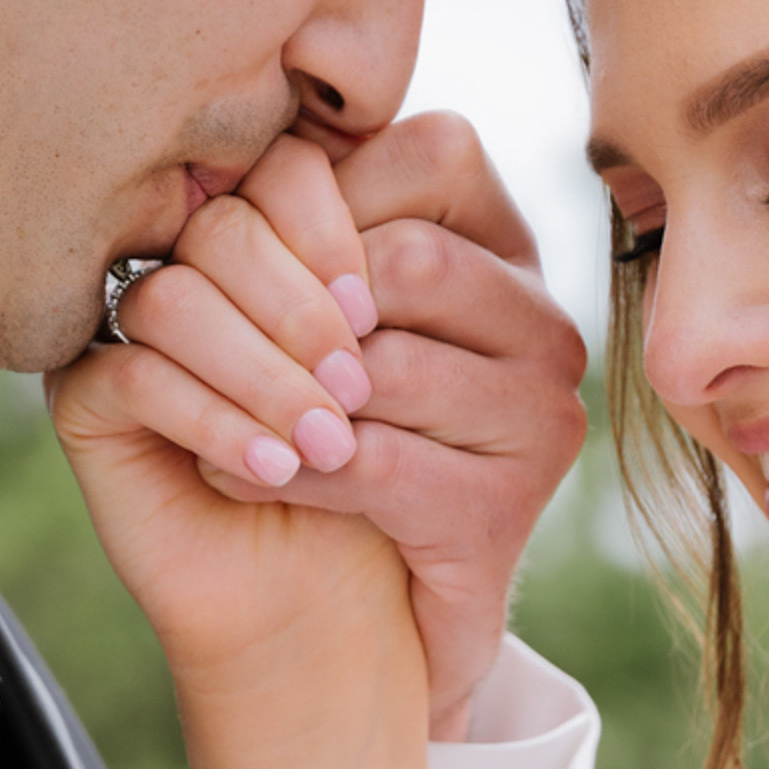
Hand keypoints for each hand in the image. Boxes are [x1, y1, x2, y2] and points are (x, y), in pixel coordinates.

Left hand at [50, 121, 586, 732]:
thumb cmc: (314, 436)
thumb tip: (238, 163)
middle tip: (222, 341)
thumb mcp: (311, 308)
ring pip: (385, 365)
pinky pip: (371, 461)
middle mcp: (547, 330)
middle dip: (290, 301)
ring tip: (221, 413)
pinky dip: (281, 466)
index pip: (438, 150)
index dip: (327, 191)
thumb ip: (299, 221)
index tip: (249, 247)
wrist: (347, 618)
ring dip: (276, 393)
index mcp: (508, 252)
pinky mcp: (505, 516)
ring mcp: (542, 424)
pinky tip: (237, 473)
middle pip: (408, 257)